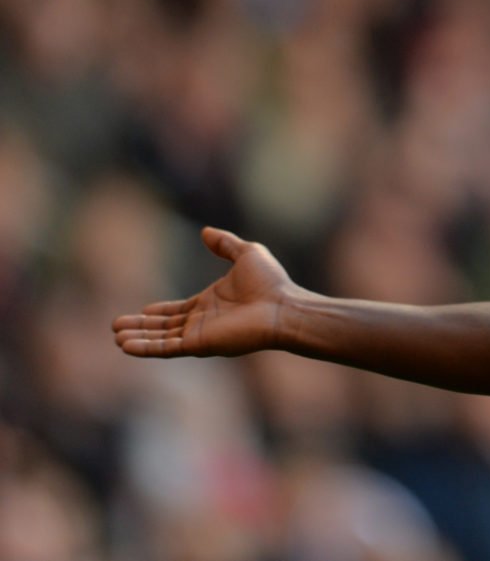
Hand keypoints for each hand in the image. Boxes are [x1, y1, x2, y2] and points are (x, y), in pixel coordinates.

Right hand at [113, 227, 298, 357]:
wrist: (282, 306)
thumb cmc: (270, 282)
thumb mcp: (246, 253)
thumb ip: (224, 243)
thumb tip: (205, 231)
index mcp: (211, 302)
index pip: (179, 310)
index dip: (160, 311)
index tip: (143, 309)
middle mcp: (203, 321)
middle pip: (165, 326)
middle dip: (141, 326)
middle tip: (116, 326)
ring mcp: (200, 334)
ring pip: (161, 338)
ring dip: (138, 338)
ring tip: (116, 337)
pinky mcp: (199, 344)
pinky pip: (166, 348)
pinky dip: (146, 347)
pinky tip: (125, 345)